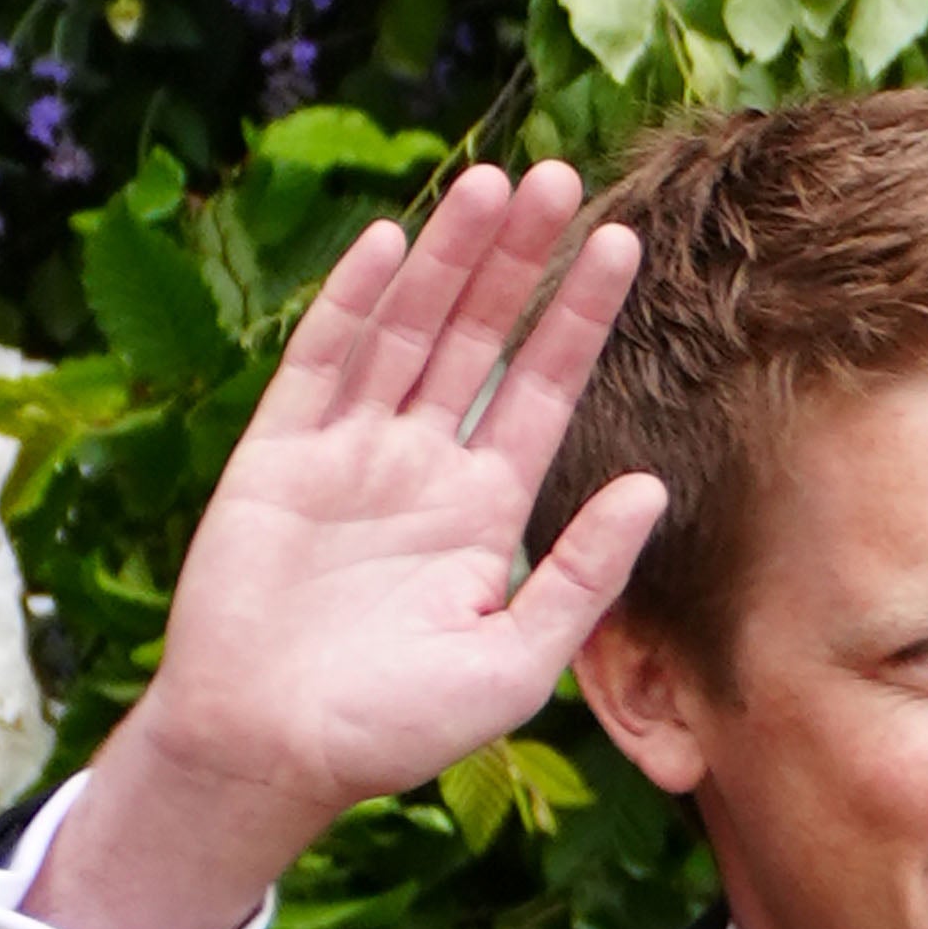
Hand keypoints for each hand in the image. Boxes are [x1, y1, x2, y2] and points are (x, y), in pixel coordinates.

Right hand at [26, 164, 670, 928]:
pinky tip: (390, 243)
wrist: (272, 753)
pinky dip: (354, 304)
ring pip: (407, 331)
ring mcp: (348, 453)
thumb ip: (583, 574)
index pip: (544, 391)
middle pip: (479, 338)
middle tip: (560, 175)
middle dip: (518, 260)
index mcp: (485, 512)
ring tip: (491, 183)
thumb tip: (654, 486)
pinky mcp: (278, 454)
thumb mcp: (517, 660)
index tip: (622, 245)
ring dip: (447, 259)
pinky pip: (321, 363)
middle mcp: (422, 467)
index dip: (579, 318)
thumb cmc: (395, 727)